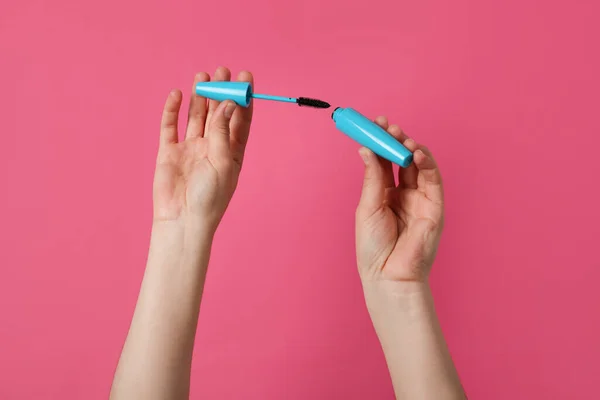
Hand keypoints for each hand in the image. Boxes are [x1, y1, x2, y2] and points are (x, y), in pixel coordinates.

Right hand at [152, 67, 253, 231]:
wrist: (182, 220)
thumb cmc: (209, 198)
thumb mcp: (223, 162)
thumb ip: (221, 132)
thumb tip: (226, 103)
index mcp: (231, 152)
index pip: (239, 120)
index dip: (243, 99)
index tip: (246, 78)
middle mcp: (211, 147)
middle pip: (217, 113)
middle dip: (220, 91)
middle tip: (223, 71)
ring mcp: (190, 148)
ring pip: (195, 116)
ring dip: (199, 96)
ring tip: (203, 75)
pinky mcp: (169, 151)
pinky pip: (170, 127)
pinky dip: (172, 110)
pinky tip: (177, 94)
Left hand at [355, 116, 443, 282]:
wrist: (388, 275)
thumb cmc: (373, 247)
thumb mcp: (368, 206)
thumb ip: (373, 178)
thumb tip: (366, 149)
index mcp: (385, 194)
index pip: (384, 162)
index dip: (381, 142)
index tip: (376, 123)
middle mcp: (404, 194)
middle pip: (401, 159)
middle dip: (396, 140)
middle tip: (388, 124)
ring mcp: (420, 199)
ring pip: (419, 166)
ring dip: (411, 147)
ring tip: (401, 135)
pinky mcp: (434, 206)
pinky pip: (433, 180)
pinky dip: (427, 163)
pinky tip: (416, 151)